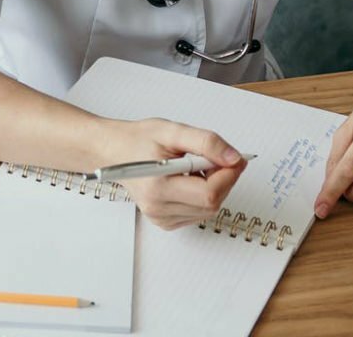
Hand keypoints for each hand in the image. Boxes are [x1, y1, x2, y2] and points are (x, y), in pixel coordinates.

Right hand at [101, 117, 246, 229]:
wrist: (116, 151)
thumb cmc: (139, 140)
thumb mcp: (173, 131)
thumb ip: (206, 142)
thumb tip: (233, 157)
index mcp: (158, 187)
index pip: (209, 193)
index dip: (229, 175)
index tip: (236, 158)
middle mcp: (158, 208)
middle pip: (212, 204)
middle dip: (224, 179)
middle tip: (222, 157)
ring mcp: (161, 217)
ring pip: (208, 210)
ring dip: (216, 187)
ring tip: (201, 164)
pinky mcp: (165, 221)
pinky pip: (198, 212)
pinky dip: (204, 195)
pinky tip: (194, 178)